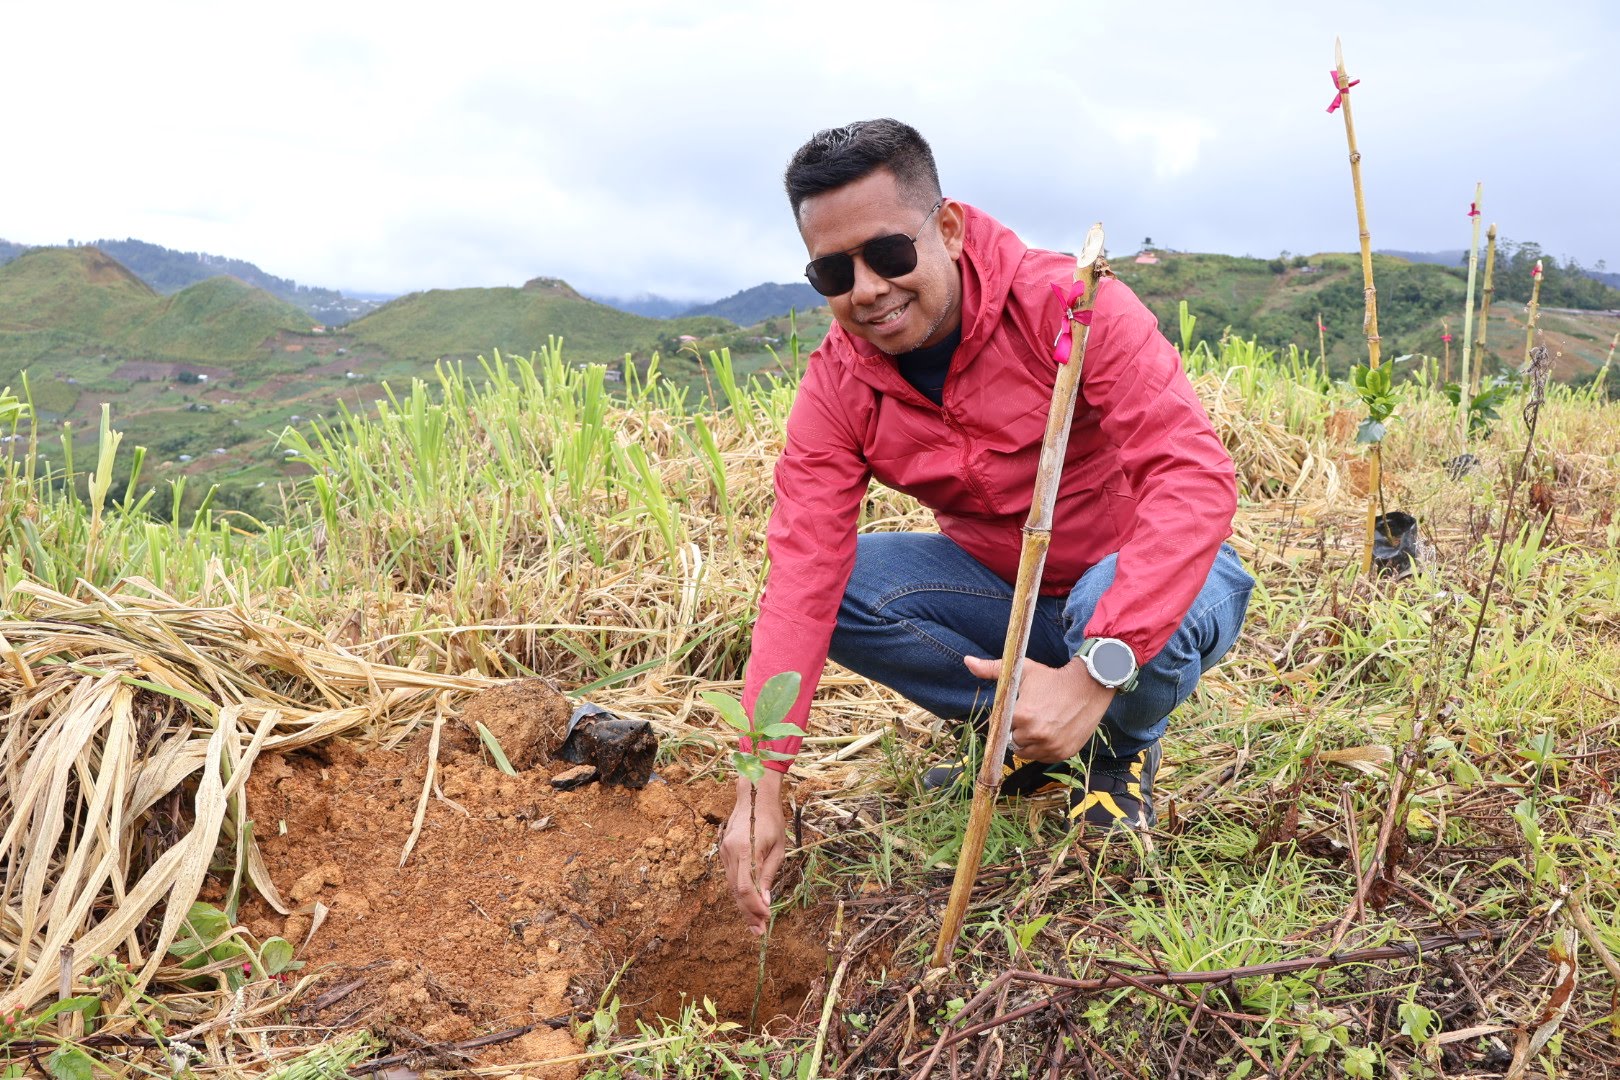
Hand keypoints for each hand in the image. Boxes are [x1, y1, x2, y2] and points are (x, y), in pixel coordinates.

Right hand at [719, 770, 785, 934]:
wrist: (754, 796)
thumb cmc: (772, 820)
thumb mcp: (778, 847)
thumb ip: (769, 874)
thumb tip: (765, 901)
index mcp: (745, 850)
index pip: (746, 887)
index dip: (755, 907)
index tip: (766, 919)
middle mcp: (730, 853)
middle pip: (737, 891)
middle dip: (748, 913)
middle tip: (759, 932)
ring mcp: (724, 852)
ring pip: (732, 886)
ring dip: (743, 906)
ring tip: (755, 924)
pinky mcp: (724, 852)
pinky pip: (731, 877)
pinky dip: (739, 892)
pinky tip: (748, 904)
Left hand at [962, 654, 1114, 762]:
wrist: (1088, 686)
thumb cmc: (1052, 678)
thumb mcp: (1022, 671)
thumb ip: (992, 669)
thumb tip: (967, 661)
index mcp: (1022, 716)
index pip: (1001, 726)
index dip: (1008, 718)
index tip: (1018, 710)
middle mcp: (1036, 734)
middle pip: (1013, 741)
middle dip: (1018, 730)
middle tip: (1031, 715)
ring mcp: (1051, 746)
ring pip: (1027, 752)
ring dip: (1029, 742)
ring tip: (1040, 723)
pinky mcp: (1064, 753)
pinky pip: (1043, 758)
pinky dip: (1043, 749)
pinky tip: (1050, 732)